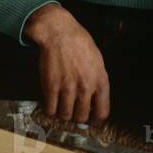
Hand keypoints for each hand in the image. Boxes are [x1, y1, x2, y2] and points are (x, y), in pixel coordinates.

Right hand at [23, 4, 109, 123]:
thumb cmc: (79, 43)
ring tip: (61, 107)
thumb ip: (98, 80)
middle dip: (77, 117)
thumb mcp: (97, 61)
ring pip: (66, 115)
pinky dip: (50, 110)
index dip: (96, 120)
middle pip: (82, 117)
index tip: (91, 120)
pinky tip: (51, 104)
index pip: (102, 112)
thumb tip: (96, 99)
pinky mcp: (51, 86)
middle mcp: (86, 87)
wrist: (59, 32)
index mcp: (100, 81)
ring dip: (63, 114)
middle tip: (73, 111)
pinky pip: (50, 109)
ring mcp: (68, 88)